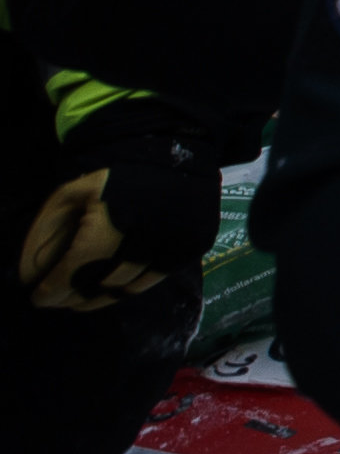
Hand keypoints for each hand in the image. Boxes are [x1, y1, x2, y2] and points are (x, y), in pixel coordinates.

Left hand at [22, 103, 220, 310]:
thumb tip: (31, 276)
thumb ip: (45, 233)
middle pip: (103, 284)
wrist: (176, 154)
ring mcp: (176, 242)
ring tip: (84, 298)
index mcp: (111, 220)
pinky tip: (115, 284)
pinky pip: (156, 278)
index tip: (39, 298)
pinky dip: (132, 286)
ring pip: (132, 287)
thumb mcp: (70, 194)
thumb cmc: (115, 177)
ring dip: (103, 297)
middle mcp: (147, 235)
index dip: (53, 290)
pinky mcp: (194, 245)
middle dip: (76, 297)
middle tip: (61, 299)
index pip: (76, 271)